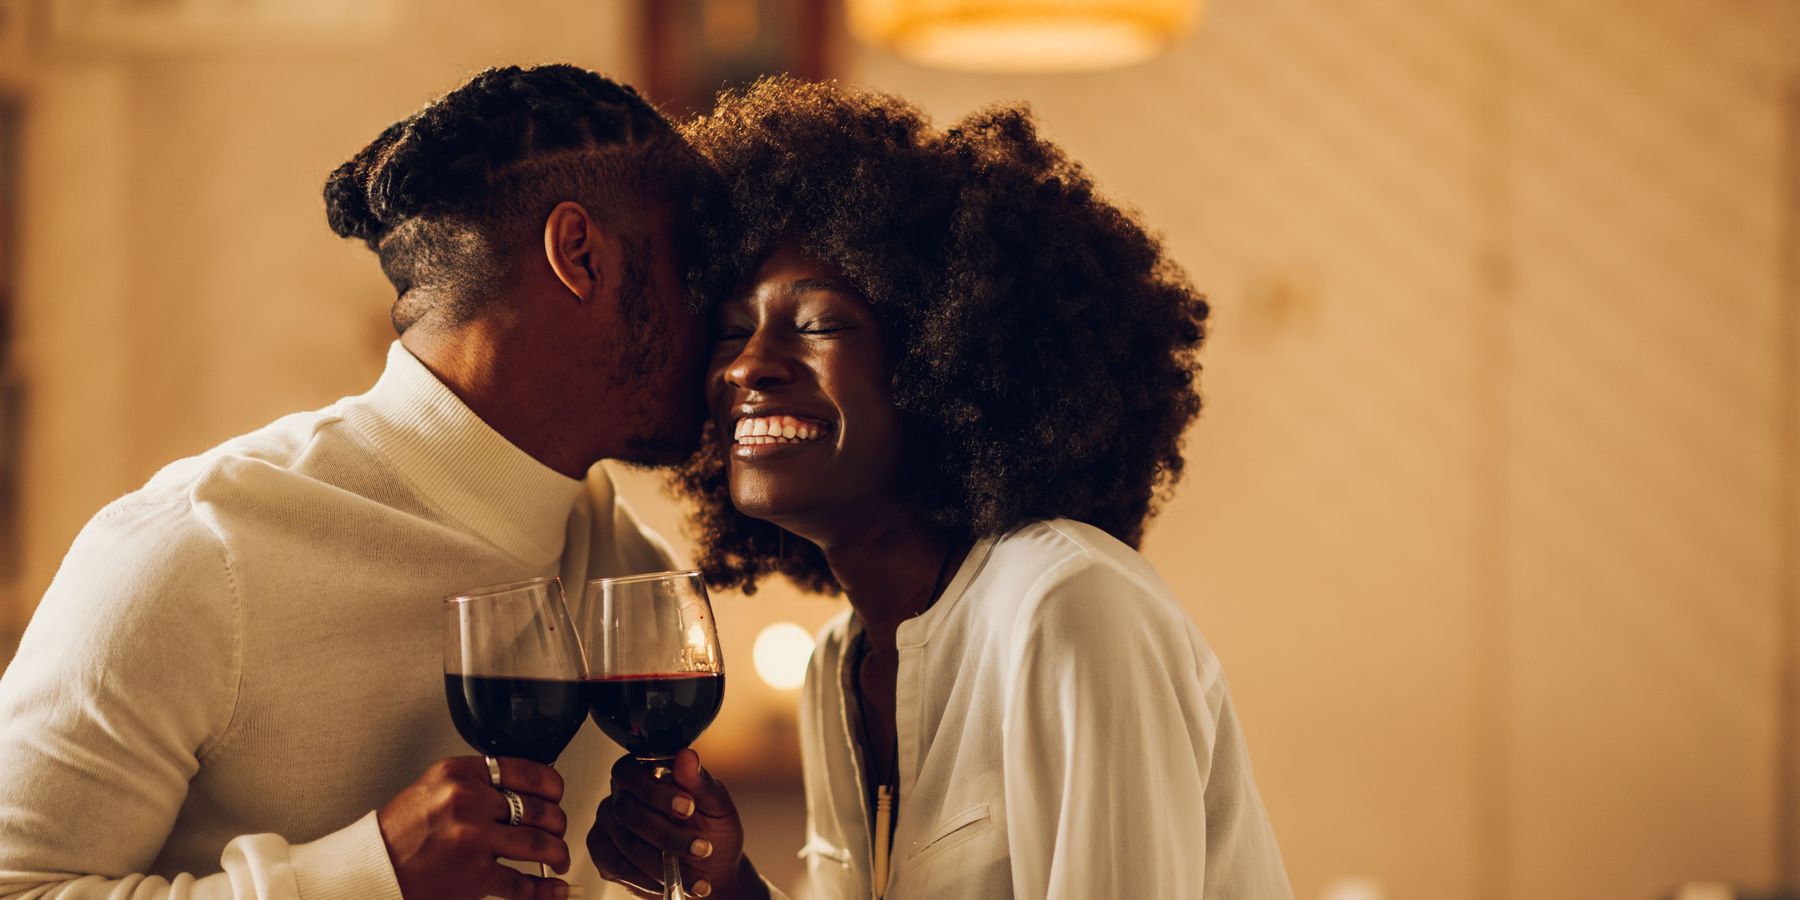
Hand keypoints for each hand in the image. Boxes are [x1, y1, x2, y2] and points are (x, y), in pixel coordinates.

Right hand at [377, 756, 572, 899]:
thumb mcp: (434, 787)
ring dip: (556, 853)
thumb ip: (475, 784)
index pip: (525, 771)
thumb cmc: (400, 831)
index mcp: (460, 774)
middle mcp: (468, 801)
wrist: (374, 867)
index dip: (552, 786)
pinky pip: (521, 884)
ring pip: (537, 843)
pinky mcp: (473, 875)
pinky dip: (543, 890)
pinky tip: (554, 888)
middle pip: (537, 809)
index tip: (557, 795)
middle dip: (557, 824)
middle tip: (557, 831)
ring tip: (558, 859)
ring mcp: (472, 839)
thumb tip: (521, 791)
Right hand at [590, 750, 767, 898]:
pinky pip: (619, 866)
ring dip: (664, 863)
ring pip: (626, 843)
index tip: (687, 808)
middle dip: (667, 835)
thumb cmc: (714, 832)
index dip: (654, 791)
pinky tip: (673, 883)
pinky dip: (649, 879)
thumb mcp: (717, 807)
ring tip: (697, 876)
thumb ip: (701, 783)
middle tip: (701, 848)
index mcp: (646, 772)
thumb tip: (687, 756)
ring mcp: (609, 824)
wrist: (712, 871)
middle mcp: (621, 795)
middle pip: (627, 810)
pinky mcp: (604, 854)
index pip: (630, 771)